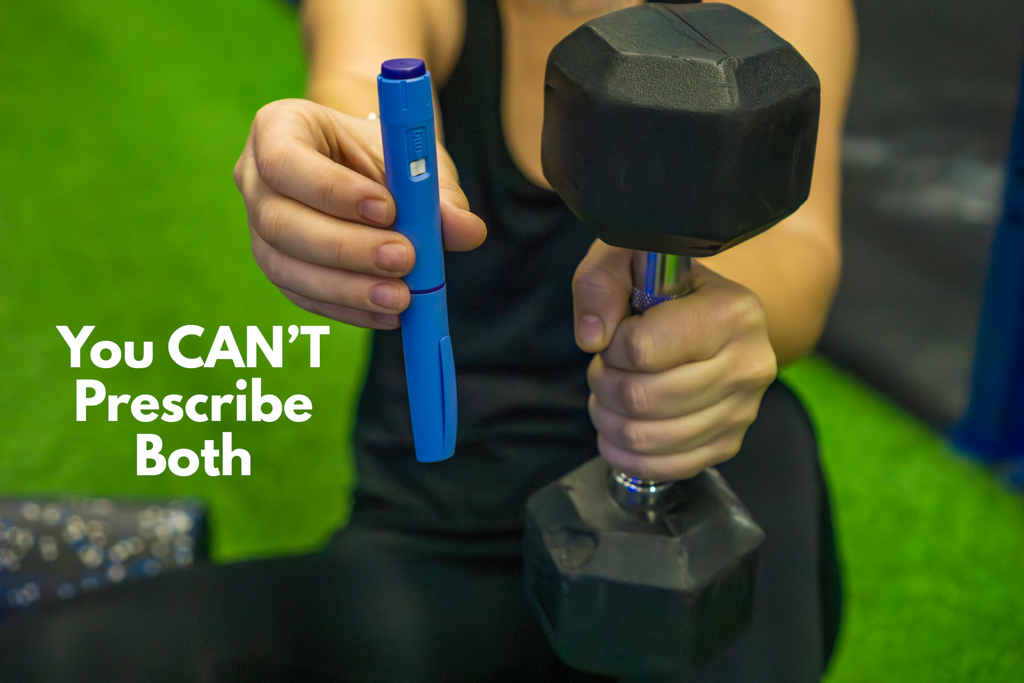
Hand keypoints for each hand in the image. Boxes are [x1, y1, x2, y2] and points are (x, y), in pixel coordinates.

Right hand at [233, 98, 485, 327]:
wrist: (364, 169)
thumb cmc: (386, 155)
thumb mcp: (412, 160)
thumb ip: (437, 192)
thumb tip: (468, 231)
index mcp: (279, 127)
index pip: (285, 160)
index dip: (333, 190)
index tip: (389, 209)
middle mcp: (254, 178)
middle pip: (280, 221)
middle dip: (345, 247)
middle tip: (404, 259)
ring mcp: (257, 228)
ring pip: (286, 267)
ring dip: (347, 288)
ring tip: (400, 297)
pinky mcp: (277, 267)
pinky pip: (303, 296)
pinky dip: (347, 308)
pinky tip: (387, 313)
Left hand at [573, 240, 777, 480]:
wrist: (711, 310)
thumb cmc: (666, 283)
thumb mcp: (629, 257)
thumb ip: (602, 283)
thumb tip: (593, 338)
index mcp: (732, 312)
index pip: (644, 349)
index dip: (612, 347)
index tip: (616, 334)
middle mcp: (748, 364)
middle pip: (643, 398)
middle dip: (605, 385)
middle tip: (605, 368)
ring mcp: (743, 409)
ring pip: (648, 437)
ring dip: (609, 420)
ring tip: (608, 395)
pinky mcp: (728, 442)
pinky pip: (666, 467)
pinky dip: (627, 455)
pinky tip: (617, 431)